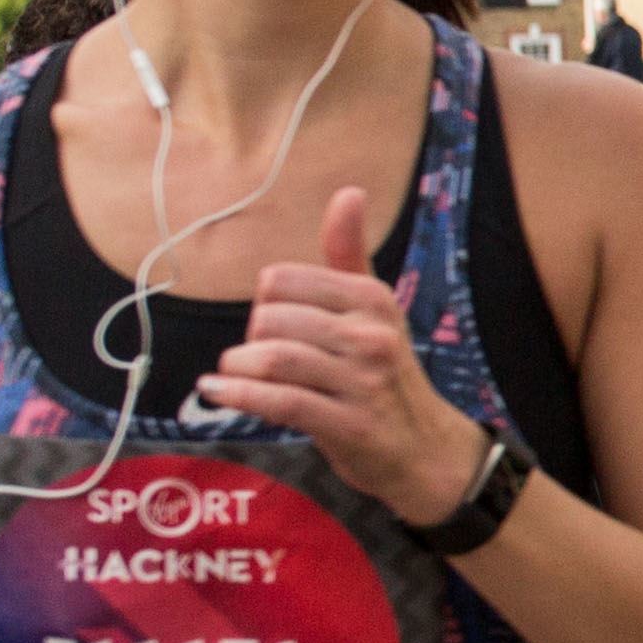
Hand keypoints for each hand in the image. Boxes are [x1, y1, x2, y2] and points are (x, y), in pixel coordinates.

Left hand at [204, 188, 486, 525]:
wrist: (426, 450)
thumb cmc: (385, 375)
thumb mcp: (374, 310)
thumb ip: (350, 254)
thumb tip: (349, 192)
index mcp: (372, 298)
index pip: (281, 280)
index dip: (266, 303)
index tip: (277, 327)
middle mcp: (372, 335)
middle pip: (271, 319)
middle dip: (251, 340)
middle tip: (260, 360)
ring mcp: (363, 382)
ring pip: (274, 358)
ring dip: (238, 369)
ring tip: (233, 377)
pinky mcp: (349, 424)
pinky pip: (280, 401)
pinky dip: (238, 396)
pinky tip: (217, 392)